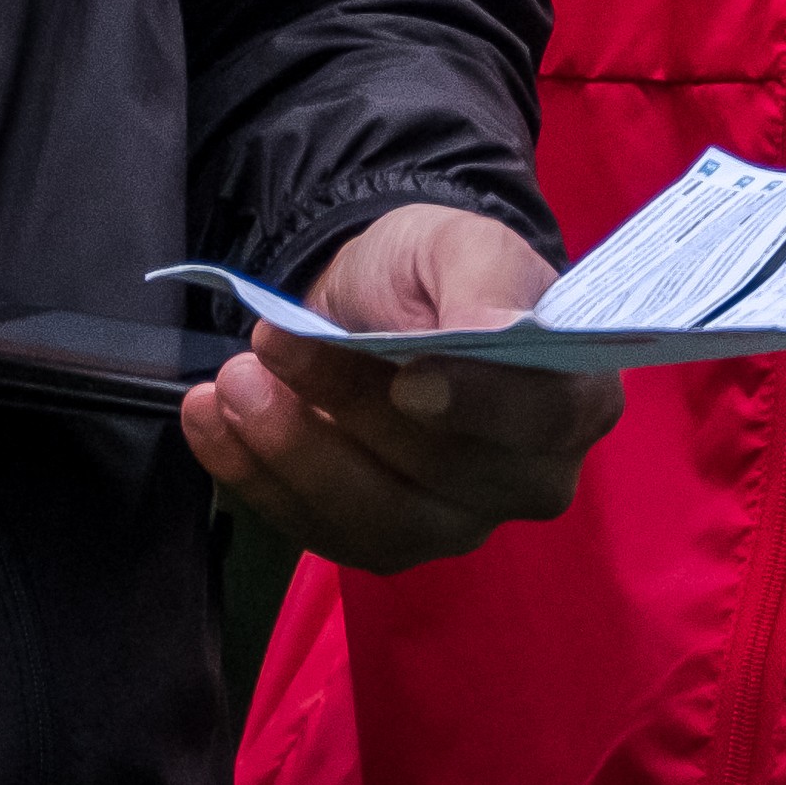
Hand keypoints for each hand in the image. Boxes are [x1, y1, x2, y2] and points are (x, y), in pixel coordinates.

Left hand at [180, 203, 617, 571]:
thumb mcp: (459, 243)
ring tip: (228, 388)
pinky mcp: (386, 541)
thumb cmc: (437, 271)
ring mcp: (458, 522)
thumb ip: (482, 280)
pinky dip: (256, 480)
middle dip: (351, 410)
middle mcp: (528, 478)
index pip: (544, 418)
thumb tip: (494, 328)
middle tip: (269, 343)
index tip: (408, 380)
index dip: (479, 405)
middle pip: (447, 474)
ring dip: (291, 455)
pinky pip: (322, 532)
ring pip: (381, 521)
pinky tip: (211, 423)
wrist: (379, 303)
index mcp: (573, 397)